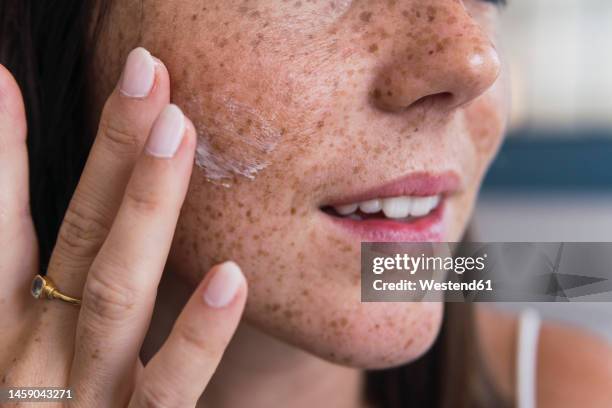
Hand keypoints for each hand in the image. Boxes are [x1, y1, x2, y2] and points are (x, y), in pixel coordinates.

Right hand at [0, 48, 246, 406]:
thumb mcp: (18, 352)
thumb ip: (30, 286)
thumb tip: (55, 228)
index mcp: (6, 330)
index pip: (3, 226)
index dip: (0, 155)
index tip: (4, 79)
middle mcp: (32, 355)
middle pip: (80, 234)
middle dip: (111, 151)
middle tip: (146, 74)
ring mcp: (79, 401)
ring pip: (118, 291)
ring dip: (148, 208)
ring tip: (177, 132)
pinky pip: (167, 391)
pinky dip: (196, 337)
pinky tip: (230, 277)